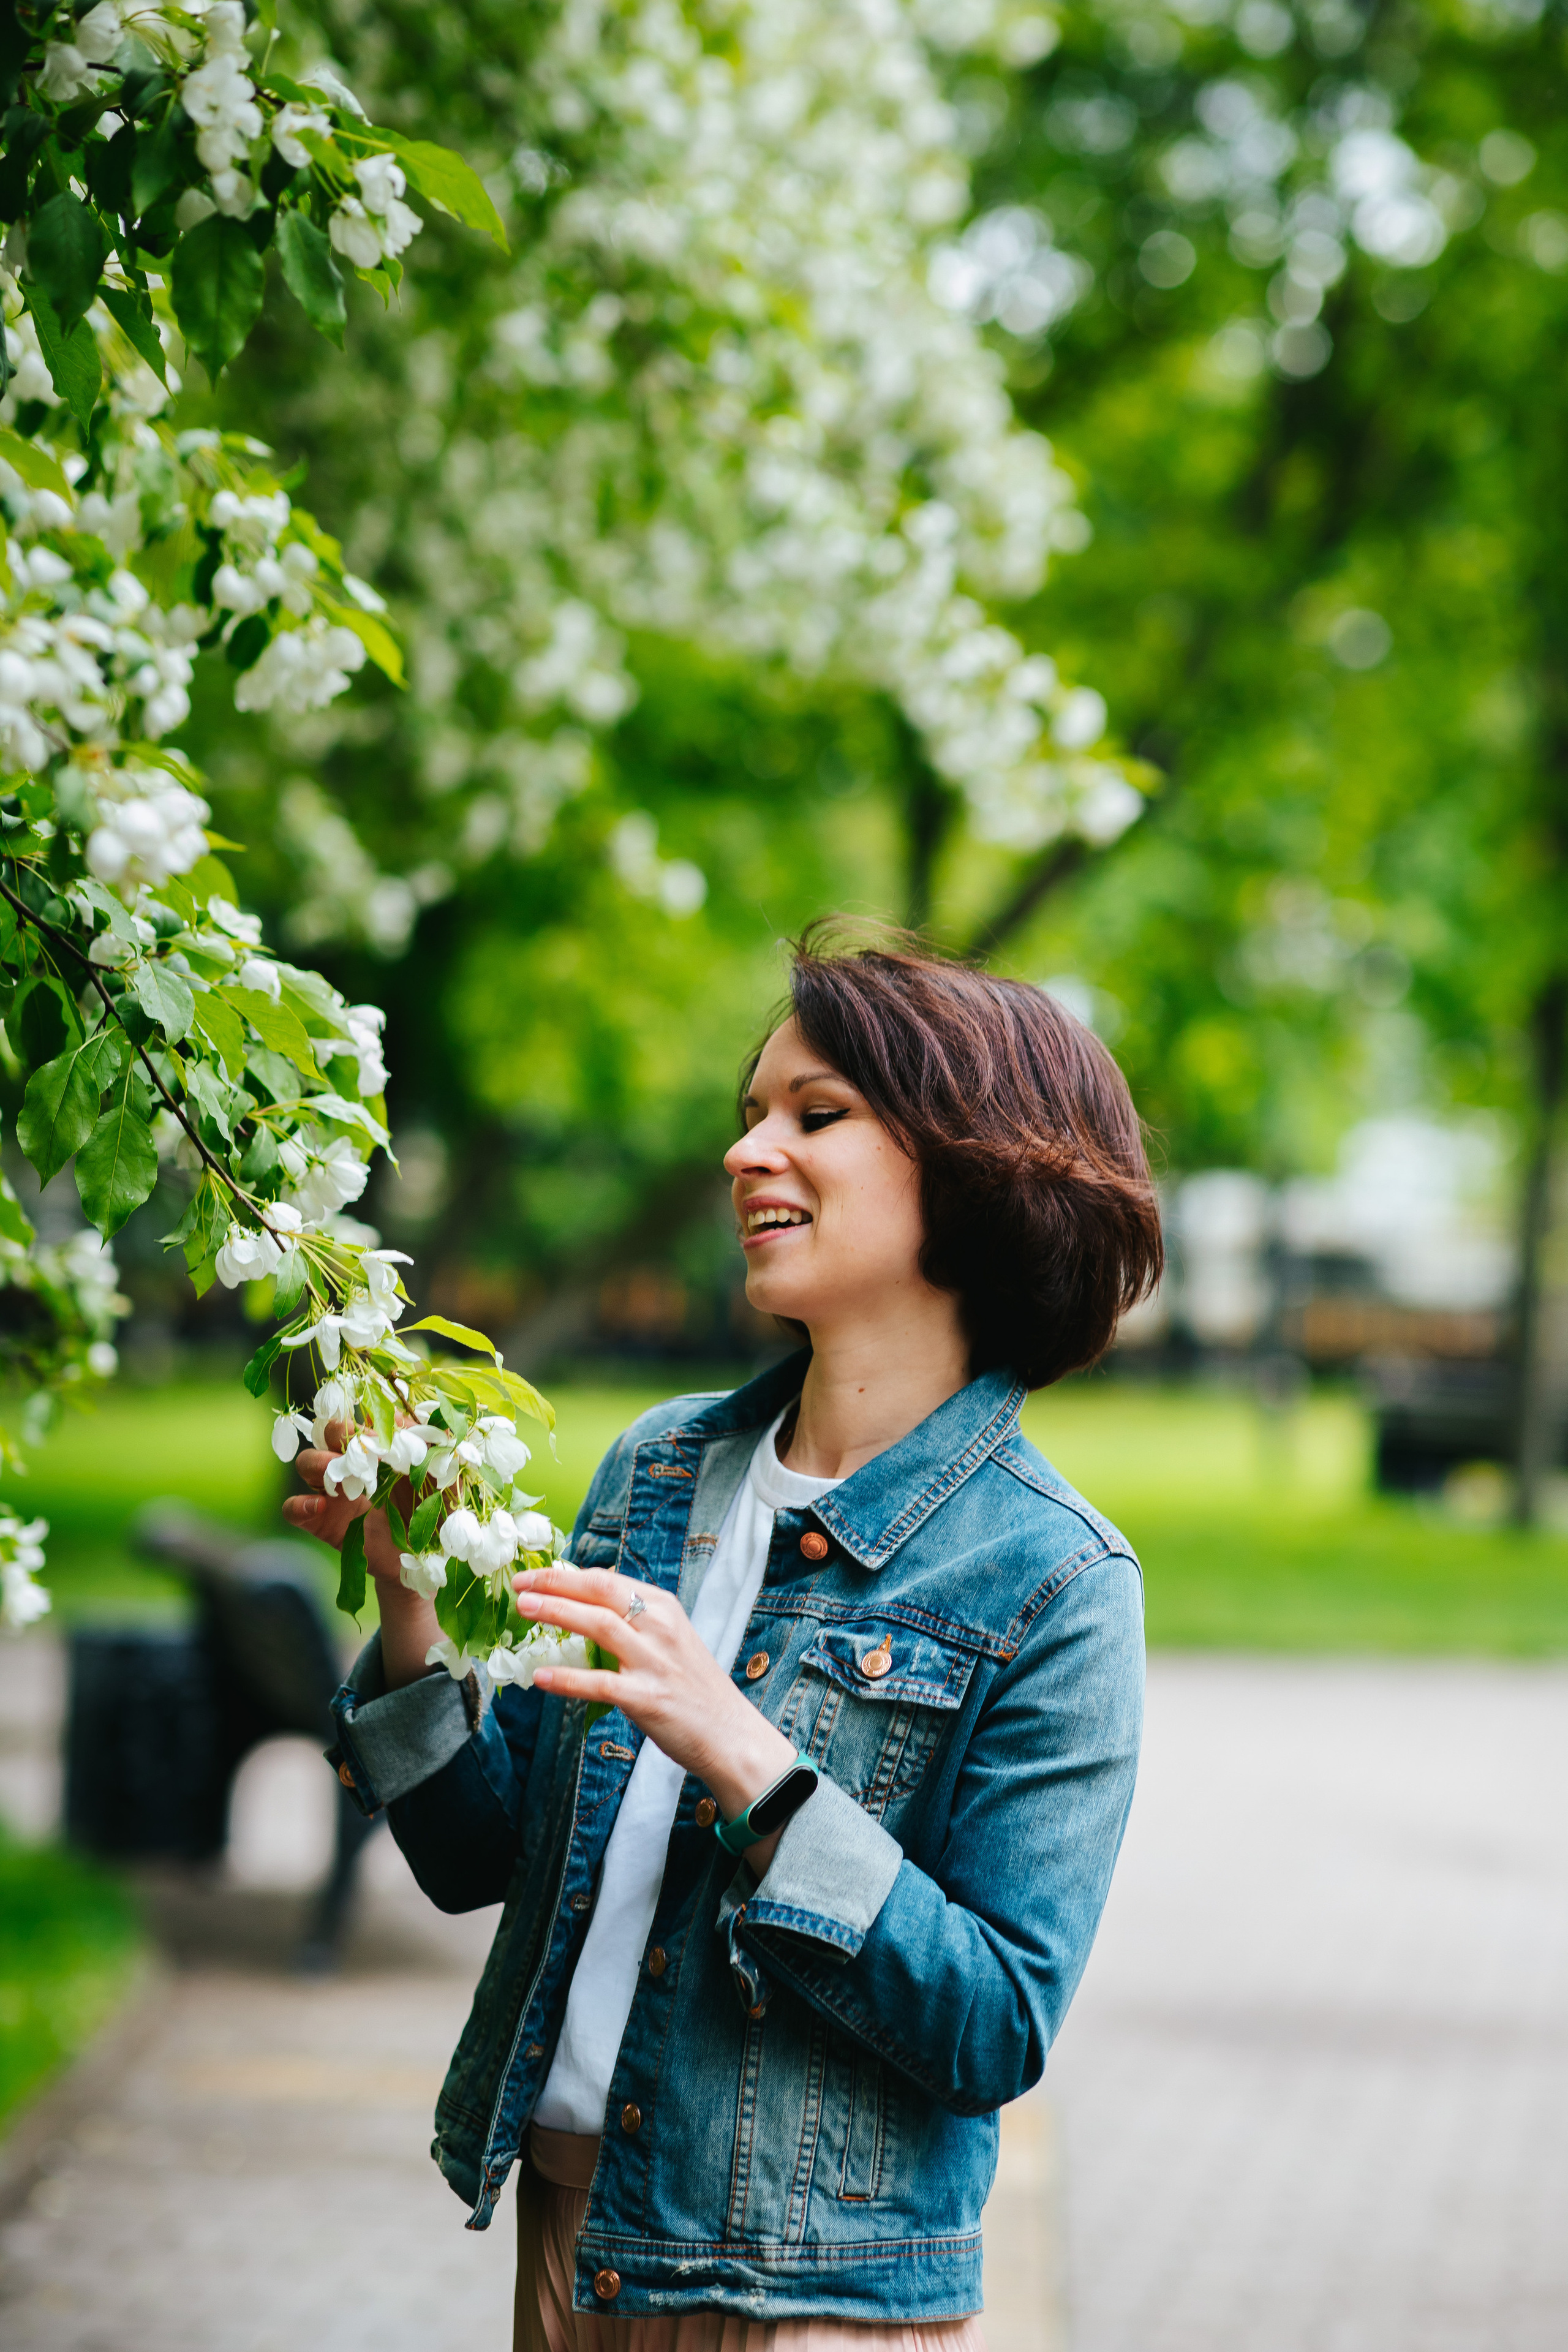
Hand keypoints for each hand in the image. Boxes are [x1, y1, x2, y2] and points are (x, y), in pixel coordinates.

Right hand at [281, 1421, 439, 1690]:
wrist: (422, 1564)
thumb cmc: (437, 1517)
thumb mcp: (450, 1486)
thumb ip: (445, 1457)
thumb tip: (440, 1428)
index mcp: (385, 1448)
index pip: (368, 1417)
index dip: (374, 1418)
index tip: (391, 1433)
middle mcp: (356, 1463)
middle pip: (332, 1431)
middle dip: (341, 1434)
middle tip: (362, 1454)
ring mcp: (334, 1491)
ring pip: (308, 1461)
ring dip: (318, 1463)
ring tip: (339, 1482)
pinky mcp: (320, 1521)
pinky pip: (293, 1507)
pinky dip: (299, 1505)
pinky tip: (318, 1509)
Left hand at [513, 1564, 797, 1868]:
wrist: (730, 1733)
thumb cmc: (694, 1688)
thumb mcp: (670, 1640)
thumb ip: (634, 1621)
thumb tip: (586, 1604)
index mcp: (664, 1607)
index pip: (608, 1579)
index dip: (567, 1575)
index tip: (536, 1576)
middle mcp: (660, 1627)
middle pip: (600, 1591)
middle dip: (555, 1584)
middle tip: (520, 1584)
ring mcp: (654, 1661)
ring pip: (598, 1626)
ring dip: (557, 1614)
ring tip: (524, 1611)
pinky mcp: (648, 1697)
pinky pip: (599, 1683)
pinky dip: (567, 1678)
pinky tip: (541, 1677)